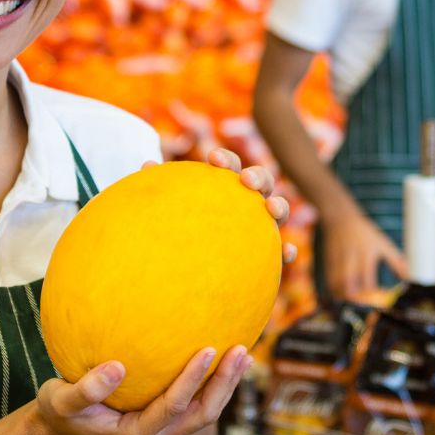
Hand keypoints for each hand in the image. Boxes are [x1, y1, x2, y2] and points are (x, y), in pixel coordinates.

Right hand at [34, 346, 251, 434]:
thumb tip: (117, 367)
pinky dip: (213, 384)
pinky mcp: (165, 425)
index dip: (193, 378)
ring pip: (203, 413)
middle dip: (223, 384)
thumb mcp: (60, 400)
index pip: (172, 407)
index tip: (208, 348)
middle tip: (241, 351)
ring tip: (243, 353)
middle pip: (201, 414)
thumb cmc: (58, 411)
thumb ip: (86, 389)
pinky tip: (222, 358)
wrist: (59, 428)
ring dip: (225, 385)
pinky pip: (195, 406)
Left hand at [144, 148, 298, 265]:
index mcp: (222, 188)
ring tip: (271, 208)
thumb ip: (163, 194)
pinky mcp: (268, 254)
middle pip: (260, 181)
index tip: (212, 158)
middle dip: (257, 176)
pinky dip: (286, 250)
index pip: (227, 166)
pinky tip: (286, 252)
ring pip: (278, 211)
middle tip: (245, 180)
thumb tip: (147, 165)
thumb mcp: (167, 214)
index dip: (225, 159)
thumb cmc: (178, 236)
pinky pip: (282, 253)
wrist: (190, 276)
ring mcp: (261, 227)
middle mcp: (246, 203)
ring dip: (279, 206)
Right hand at [321, 210, 405, 301]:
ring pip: (337, 287)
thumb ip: (396, 262)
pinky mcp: (328, 265)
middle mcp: (351, 261)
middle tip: (363, 307)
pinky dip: (335, 293)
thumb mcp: (383, 244)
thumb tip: (408, 277)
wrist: (341, 220)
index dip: (373, 294)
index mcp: (366, 256)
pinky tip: (342, 297)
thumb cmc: (365, 234)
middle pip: (349, 286)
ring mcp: (338, 263)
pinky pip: (329, 284)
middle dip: (355, 299)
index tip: (379, 301)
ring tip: (352, 304)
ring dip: (344, 298)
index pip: (368, 282)